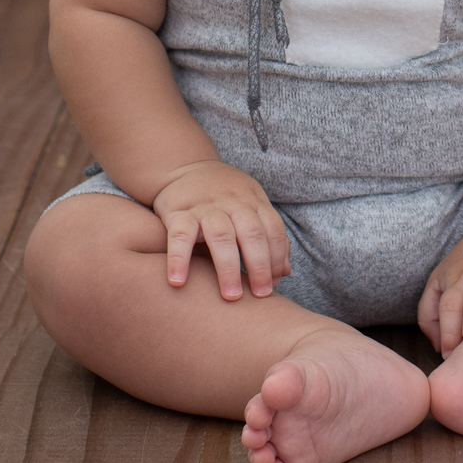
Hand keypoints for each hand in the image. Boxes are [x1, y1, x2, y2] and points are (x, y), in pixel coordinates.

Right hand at [151, 158, 290, 299]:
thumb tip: (284, 273)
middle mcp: (232, 203)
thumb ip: (267, 235)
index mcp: (253, 201)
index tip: (274, 285)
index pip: (273, 229)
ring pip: (221, 236)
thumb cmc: (223, 195)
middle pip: (252, 233)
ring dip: (228, 267)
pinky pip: (180, 236)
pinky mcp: (179, 212)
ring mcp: (206, 207)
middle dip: (260, 266)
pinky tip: (178, 282)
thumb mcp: (250, 205)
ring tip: (230, 296)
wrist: (183, 166)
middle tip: (261, 295)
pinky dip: (179, 259)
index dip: (277, 257)